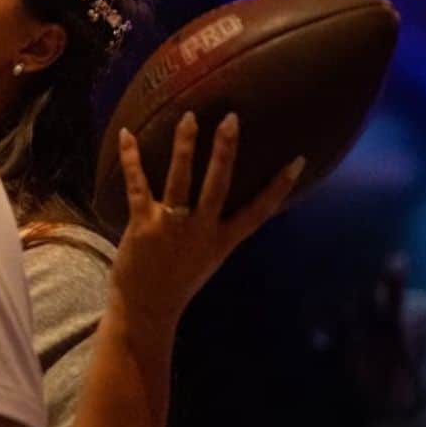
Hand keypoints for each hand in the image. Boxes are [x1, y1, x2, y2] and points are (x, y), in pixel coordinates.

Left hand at [110, 111, 304, 327]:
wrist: (145, 310)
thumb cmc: (175, 284)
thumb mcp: (206, 260)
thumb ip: (215, 233)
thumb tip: (226, 208)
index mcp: (221, 241)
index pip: (259, 211)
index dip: (279, 187)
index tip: (297, 160)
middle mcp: (200, 230)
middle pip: (218, 184)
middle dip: (225, 151)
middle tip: (231, 118)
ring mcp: (171, 225)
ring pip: (181, 178)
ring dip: (185, 145)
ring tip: (188, 116)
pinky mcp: (142, 223)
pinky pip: (137, 183)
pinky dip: (131, 158)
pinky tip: (128, 134)